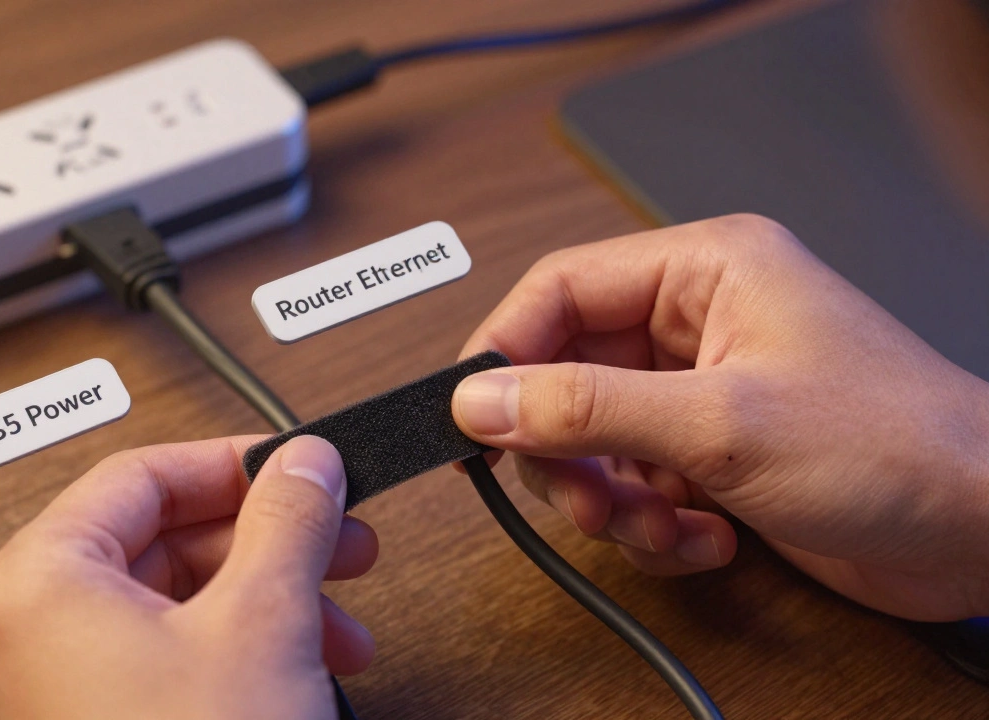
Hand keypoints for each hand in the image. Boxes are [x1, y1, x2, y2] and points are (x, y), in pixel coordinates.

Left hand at [0, 435, 376, 719]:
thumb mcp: (261, 625)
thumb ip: (286, 520)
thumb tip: (301, 463)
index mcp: (34, 585)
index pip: (138, 475)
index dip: (231, 465)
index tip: (296, 469)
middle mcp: (16, 639)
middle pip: (153, 543)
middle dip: (262, 544)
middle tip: (337, 544)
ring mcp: (39, 701)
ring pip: (160, 611)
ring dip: (257, 604)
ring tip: (336, 626)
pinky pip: (148, 669)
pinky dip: (223, 656)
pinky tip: (291, 672)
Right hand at [452, 214, 988, 620]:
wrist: (985, 534)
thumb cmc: (897, 448)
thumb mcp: (719, 424)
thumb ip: (586, 408)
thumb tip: (485, 398)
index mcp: (704, 271)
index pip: (560, 289)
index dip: (506, 351)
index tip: (474, 416)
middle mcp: (699, 323)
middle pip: (568, 374)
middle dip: (569, 450)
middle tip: (582, 499)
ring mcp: (706, 392)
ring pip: (596, 440)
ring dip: (614, 501)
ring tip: (662, 527)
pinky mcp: (716, 453)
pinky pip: (637, 484)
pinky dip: (656, 525)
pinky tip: (708, 540)